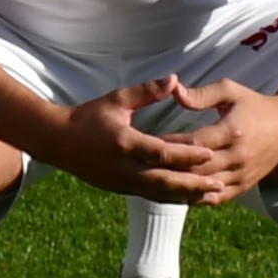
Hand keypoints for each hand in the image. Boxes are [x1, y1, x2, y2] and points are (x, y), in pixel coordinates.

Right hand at [53, 79, 220, 204]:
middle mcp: (124, 167)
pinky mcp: (121, 190)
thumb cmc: (88, 117)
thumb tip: (174, 80)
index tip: (211, 153)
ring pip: (161, 193)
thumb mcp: (116, 100)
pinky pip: (152, 196)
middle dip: (194, 184)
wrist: (58, 141)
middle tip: (220, 186)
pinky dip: (173, 198)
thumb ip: (146, 92)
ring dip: (188, 195)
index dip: (188, 154)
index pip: (162, 152)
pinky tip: (190, 198)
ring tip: (212, 196)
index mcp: (124, 142)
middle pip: (165, 181)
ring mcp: (122, 182)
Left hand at [121, 77, 277, 205]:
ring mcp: (242, 175)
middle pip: (196, 169)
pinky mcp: (245, 186)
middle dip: (169, 169)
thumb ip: (200, 94)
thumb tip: (173, 91)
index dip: (169, 145)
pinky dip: (196, 198)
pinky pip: (217, 198)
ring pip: (204, 187)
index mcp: (232, 131)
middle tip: (141, 167)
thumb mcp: (230, 91)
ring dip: (179, 187)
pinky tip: (175, 195)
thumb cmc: (254, 104)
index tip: (145, 141)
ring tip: (152, 183)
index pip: (193, 144)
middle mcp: (238, 157)